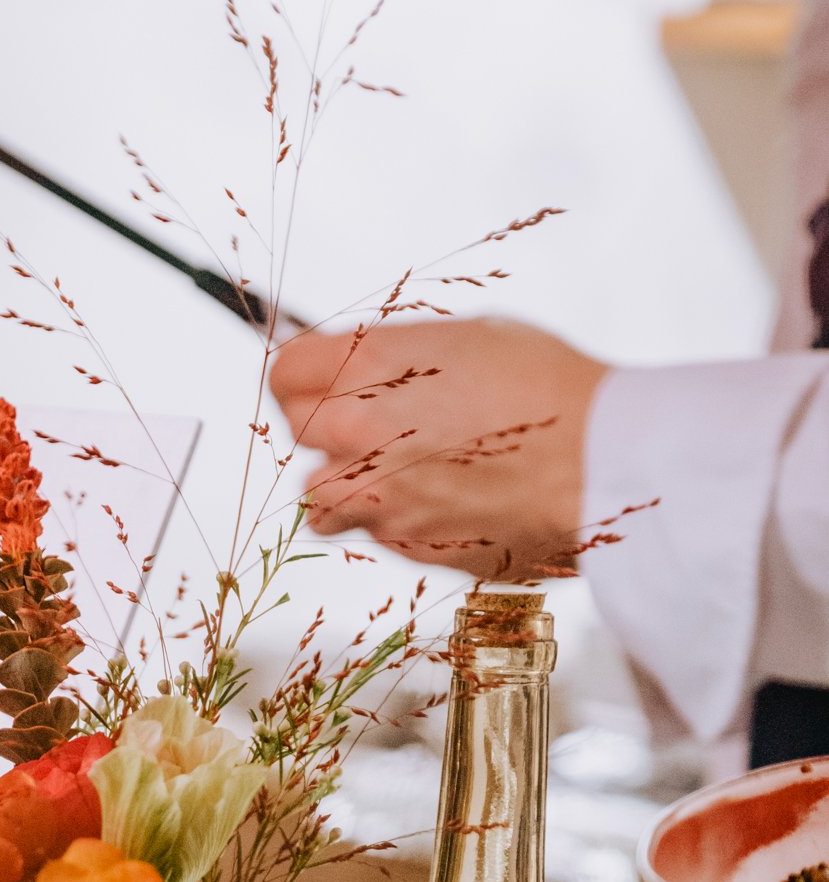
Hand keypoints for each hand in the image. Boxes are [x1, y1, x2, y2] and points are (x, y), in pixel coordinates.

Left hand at [268, 318, 608, 577]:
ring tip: (389, 475)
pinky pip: (374, 532)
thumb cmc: (549, 390)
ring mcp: (376, 494)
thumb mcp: (469, 339)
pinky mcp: (404, 542)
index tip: (316, 381)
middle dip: (323, 425)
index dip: (302, 375)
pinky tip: (438, 500)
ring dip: (342, 486)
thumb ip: (400, 358)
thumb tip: (371, 369)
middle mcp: (358, 431)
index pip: (285, 371)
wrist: (596, 460)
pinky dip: (393, 520)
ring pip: (317, 498)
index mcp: (369, 366)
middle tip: (364, 425)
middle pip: (296, 430)